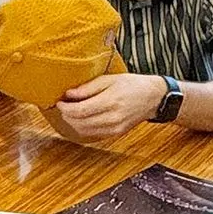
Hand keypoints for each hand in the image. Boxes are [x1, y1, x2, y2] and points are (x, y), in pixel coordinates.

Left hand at [52, 73, 167, 141]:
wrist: (152, 98)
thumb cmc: (132, 85)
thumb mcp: (110, 79)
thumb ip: (88, 88)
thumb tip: (69, 94)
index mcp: (111, 101)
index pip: (80, 111)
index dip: (65, 108)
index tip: (59, 102)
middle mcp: (113, 118)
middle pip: (80, 123)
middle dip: (67, 116)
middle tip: (63, 106)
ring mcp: (115, 128)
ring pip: (84, 131)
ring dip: (73, 123)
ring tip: (71, 112)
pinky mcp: (116, 134)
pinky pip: (93, 134)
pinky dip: (83, 128)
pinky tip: (82, 119)